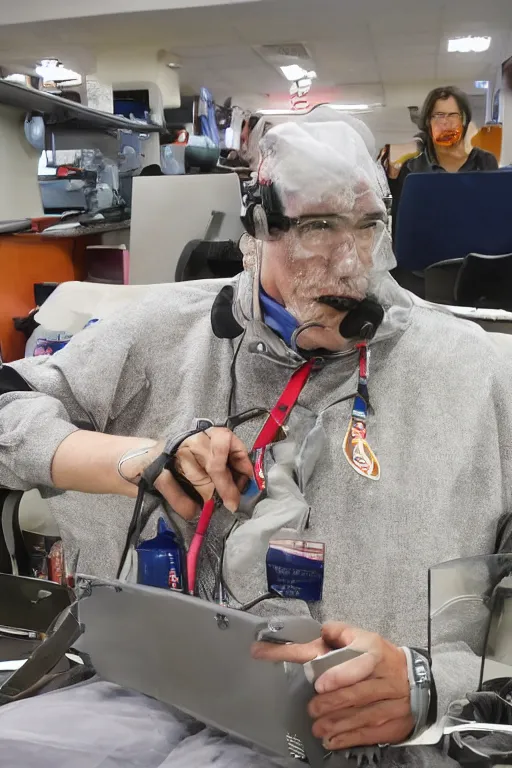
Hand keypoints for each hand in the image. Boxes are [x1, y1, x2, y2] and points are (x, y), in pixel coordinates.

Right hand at [120, 428, 252, 519]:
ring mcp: (171, 452)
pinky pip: (174, 487)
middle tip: (231, 503)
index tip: (249, 480)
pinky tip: (191, 511)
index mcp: (204, 436)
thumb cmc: (178, 465)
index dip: (241, 460)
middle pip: (215, 459)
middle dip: (225, 483)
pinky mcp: (154, 466)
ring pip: (197, 474)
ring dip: (204, 493)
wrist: (137, 461)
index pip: (227, 439)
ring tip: (206, 504)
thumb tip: (244, 487)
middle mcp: (190, 439)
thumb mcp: (202, 463)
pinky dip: (184, 504)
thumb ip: (222, 470)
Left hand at [252, 622, 412, 750]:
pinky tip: (331, 741)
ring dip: (335, 724)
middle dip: (330, 704)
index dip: (339, 675)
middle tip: (312, 709)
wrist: (418, 680)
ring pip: (360, 717)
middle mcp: (386, 680)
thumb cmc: (381, 658)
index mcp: (376, 654)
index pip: (358, 664)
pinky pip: (368, 734)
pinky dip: (347, 739)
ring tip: (317, 727)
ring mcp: (392, 705)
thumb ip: (339, 634)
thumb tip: (320, 633)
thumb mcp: (363, 638)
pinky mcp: (393, 725)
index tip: (320, 684)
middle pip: (356, 694)